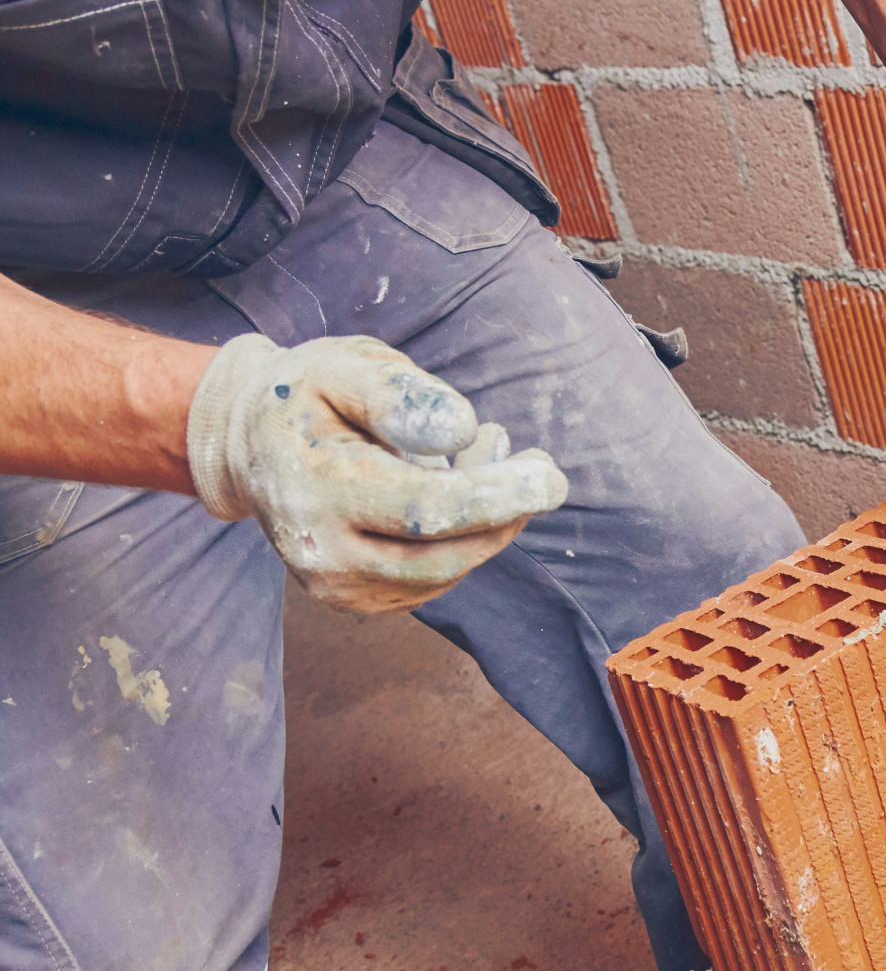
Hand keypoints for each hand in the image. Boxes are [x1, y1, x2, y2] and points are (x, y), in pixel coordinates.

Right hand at [186, 334, 567, 612]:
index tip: (550, 476)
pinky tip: (460, 491)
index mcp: (314, 490)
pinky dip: (464, 541)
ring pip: (445, 572)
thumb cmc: (306, 397)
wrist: (250, 445)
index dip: (496, 497)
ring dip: (488, 522)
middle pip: (444, 552)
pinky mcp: (355, 602)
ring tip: (489, 454)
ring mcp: (336, 588)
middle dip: (505, 511)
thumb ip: (400, 396)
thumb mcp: (345, 368)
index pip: (426, 510)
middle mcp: (321, 555)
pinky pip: (434, 580)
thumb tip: (462, 430)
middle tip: (535, 461)